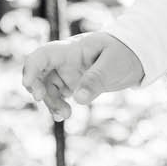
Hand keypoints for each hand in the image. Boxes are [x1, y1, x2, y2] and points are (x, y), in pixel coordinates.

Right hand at [19, 31, 144, 119]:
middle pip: (39, 72)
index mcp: (72, 49)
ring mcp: (67, 72)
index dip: (31, 68)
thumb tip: (78, 99)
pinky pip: (57, 95)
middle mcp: (65, 60)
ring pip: (47, 88)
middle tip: (42, 101)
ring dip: (50, 102)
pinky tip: (63, 116)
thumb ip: (95, 80)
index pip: (43, 55)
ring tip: (65, 115)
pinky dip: (57, 106)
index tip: (30, 88)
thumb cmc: (125, 53)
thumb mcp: (113, 65)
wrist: (136, 56)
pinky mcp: (73, 84)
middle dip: (36, 88)